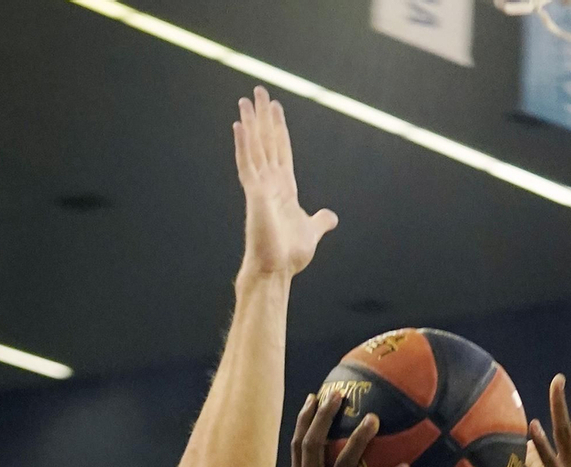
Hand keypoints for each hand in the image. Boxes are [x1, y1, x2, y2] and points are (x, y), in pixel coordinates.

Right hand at [235, 86, 335, 280]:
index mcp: (285, 187)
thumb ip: (320, 220)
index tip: (275, 107)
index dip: (279, 128)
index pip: (281, 149)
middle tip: (258, 91)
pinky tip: (239, 126)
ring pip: (254, 147)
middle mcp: (271, 182)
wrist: (276, 271)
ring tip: (245, 100)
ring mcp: (260, 186)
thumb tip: (331, 217)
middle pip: (266, 141)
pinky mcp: (254, 194)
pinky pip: (247, 164)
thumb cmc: (289, 255)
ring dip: (250, 123)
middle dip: (263, 116)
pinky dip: (243, 145)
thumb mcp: (312, 231)